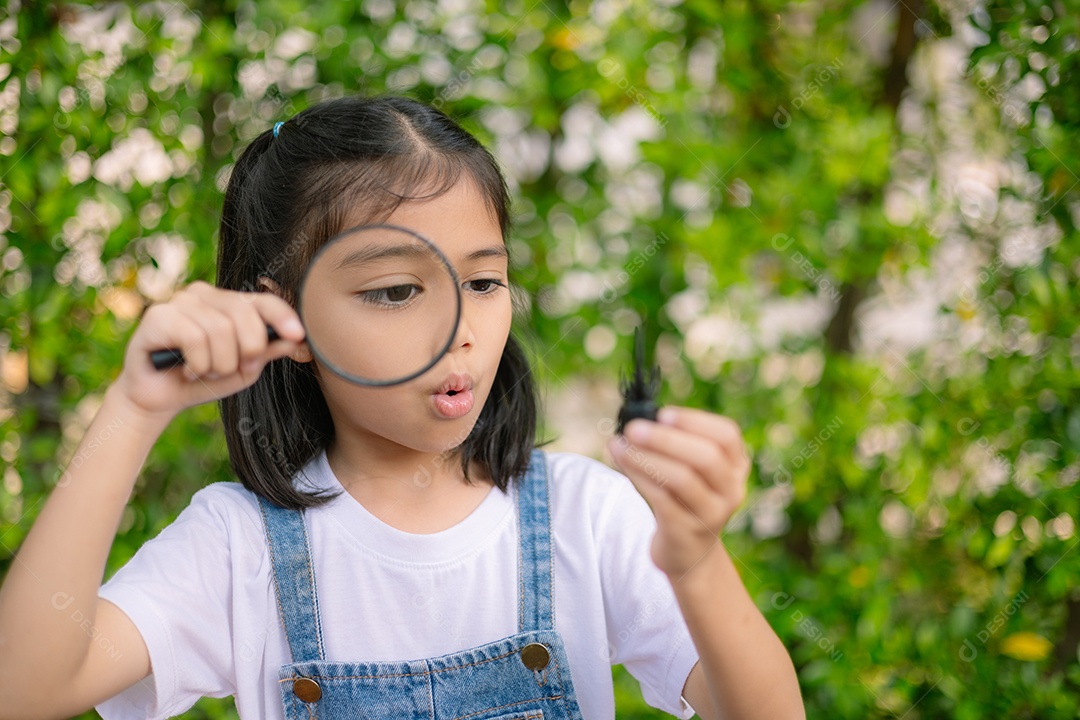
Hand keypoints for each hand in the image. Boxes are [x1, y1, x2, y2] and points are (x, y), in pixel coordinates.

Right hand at [111, 281, 305, 423]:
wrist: (160, 398)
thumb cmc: (204, 379)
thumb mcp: (244, 369)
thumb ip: (267, 352)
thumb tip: (295, 340)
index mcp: (228, 303)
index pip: (263, 300)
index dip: (283, 315)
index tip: (298, 335)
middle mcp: (205, 294)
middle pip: (245, 314)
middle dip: (247, 350)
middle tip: (232, 369)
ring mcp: (181, 301)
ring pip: (220, 330)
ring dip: (217, 364)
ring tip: (204, 371)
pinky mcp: (159, 315)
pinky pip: (194, 338)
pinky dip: (197, 363)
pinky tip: (186, 369)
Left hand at [607, 406, 750, 579]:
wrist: (688, 552)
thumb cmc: (683, 499)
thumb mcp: (690, 471)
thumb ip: (672, 446)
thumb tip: (634, 421)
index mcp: (736, 466)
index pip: (727, 436)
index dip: (695, 421)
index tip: (663, 414)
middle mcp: (731, 490)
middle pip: (707, 457)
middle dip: (667, 439)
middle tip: (634, 428)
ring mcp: (712, 514)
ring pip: (683, 479)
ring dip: (647, 458)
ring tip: (619, 445)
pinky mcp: (687, 531)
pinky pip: (661, 500)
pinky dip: (639, 478)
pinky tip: (621, 463)